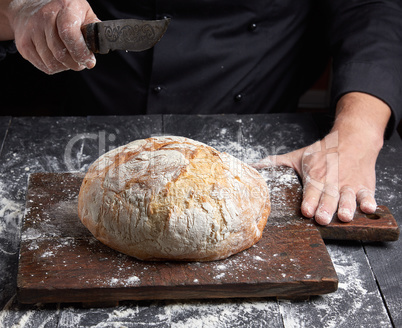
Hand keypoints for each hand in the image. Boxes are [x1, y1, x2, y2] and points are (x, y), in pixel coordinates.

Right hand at [6, 0, 98, 73]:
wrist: (30, 8)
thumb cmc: (64, 13)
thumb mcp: (83, 13)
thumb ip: (94, 29)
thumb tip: (103, 45)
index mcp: (64, 7)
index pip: (69, 33)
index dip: (81, 52)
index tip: (90, 62)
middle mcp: (44, 17)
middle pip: (61, 53)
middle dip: (76, 63)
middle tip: (82, 63)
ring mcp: (31, 30)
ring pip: (52, 63)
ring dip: (65, 67)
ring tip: (70, 59)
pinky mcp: (23, 44)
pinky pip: (44, 66)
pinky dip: (55, 67)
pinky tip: (58, 58)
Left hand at [252, 92, 390, 224]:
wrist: (353, 139)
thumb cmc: (323, 152)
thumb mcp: (298, 156)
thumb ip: (277, 163)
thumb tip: (253, 166)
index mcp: (315, 175)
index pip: (311, 190)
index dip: (309, 200)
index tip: (306, 210)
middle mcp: (332, 181)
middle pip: (329, 196)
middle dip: (326, 207)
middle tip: (323, 219)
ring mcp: (349, 184)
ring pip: (348, 197)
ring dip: (347, 206)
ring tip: (345, 216)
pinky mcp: (364, 186)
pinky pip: (368, 194)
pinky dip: (370, 201)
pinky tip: (369, 209)